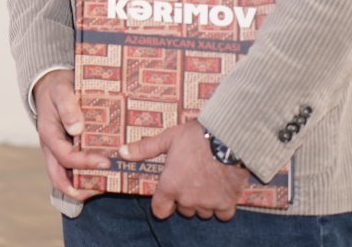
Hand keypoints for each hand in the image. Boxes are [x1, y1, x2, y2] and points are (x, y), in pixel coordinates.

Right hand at [32, 70, 109, 200]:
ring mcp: (60, 153)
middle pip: (60, 181)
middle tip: (107, 186)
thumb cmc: (58, 88)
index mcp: (49, 135)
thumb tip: (77, 129)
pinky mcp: (69, 152)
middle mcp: (52, 149)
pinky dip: (90, 176)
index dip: (85, 163)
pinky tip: (109, 173)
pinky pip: (77, 171)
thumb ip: (68, 107)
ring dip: (86, 186)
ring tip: (110, 183)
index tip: (106, 162)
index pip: (65, 157)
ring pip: (68, 180)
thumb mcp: (61, 91)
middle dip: (82, 190)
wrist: (52, 86)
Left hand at [120, 119, 250, 219]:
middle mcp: (187, 199)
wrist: (229, 140)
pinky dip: (221, 206)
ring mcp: (208, 203)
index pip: (160, 210)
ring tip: (206, 183)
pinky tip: (221, 191)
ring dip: (202, 203)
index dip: (162, 203)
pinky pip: (222, 214)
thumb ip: (145, 148)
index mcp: (170, 186)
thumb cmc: (196, 137)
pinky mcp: (227, 203)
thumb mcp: (168, 138)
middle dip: (184, 198)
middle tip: (190, 180)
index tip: (167, 194)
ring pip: (202, 212)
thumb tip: (122, 152)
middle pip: (182, 209)